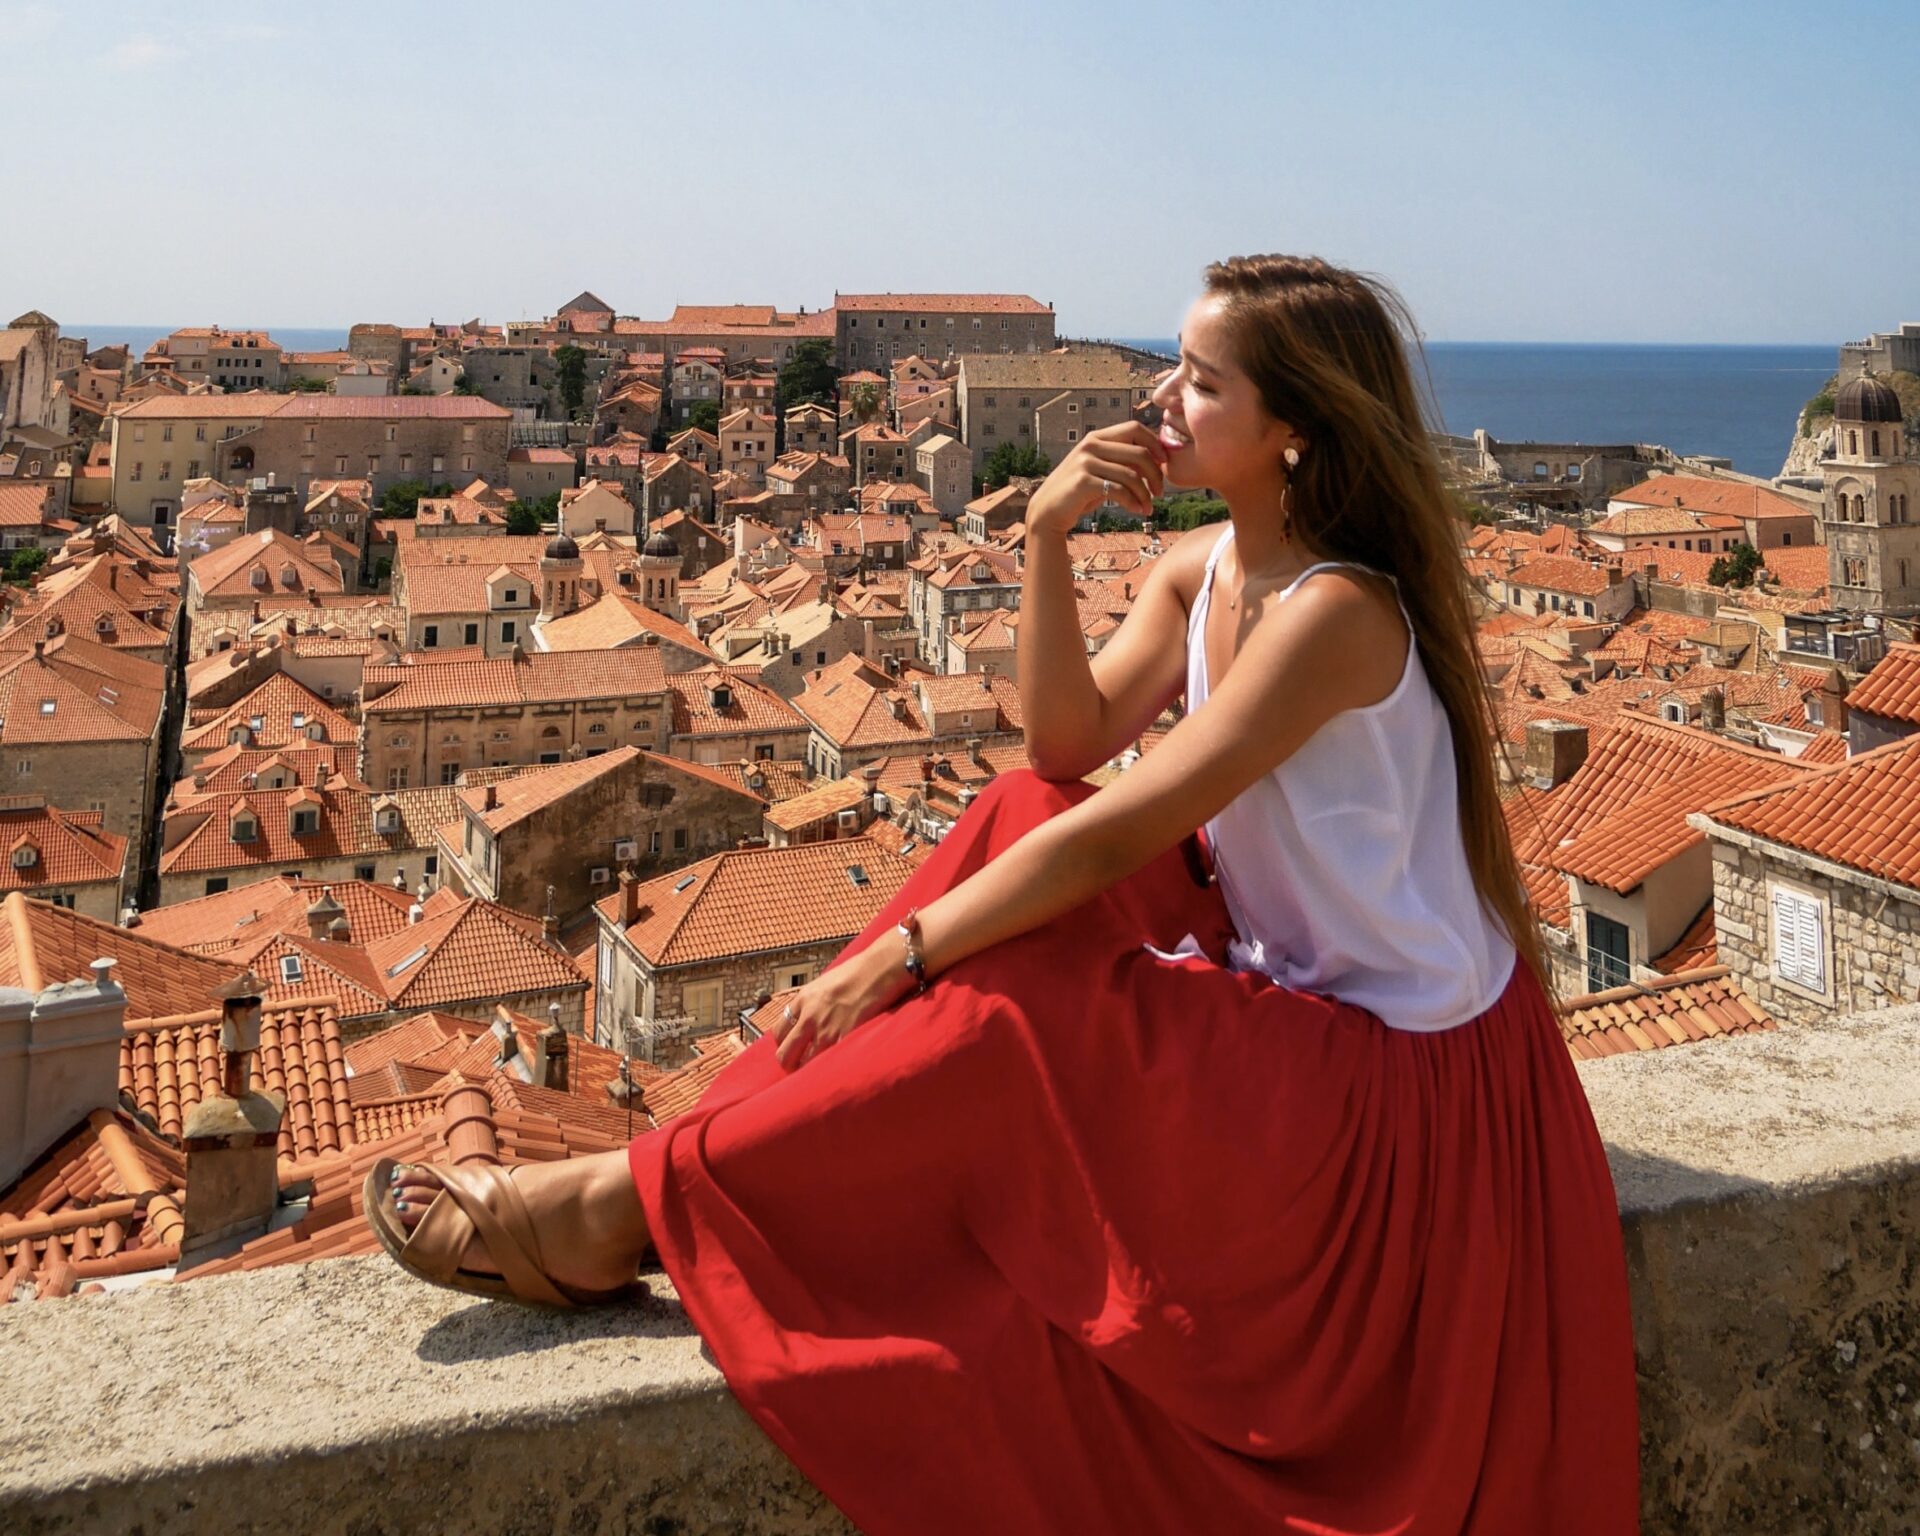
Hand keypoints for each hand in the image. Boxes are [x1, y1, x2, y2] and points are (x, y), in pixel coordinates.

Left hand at [766, 934, 916, 1070]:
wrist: (878, 970)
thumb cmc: (858, 972)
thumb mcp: (825, 982)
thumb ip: (814, 1001)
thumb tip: (811, 1015)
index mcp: (802, 999)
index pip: (779, 1031)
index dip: (784, 1044)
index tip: (791, 1049)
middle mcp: (808, 1016)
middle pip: (785, 1053)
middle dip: (789, 1064)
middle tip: (798, 1068)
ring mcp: (825, 1030)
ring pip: (804, 1064)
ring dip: (808, 1071)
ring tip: (817, 1073)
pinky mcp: (843, 1039)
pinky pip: (827, 1063)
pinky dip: (828, 1069)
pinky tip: (834, 1069)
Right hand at [1024, 420, 1170, 536]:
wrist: (1048, 511)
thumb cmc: (1080, 492)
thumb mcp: (1100, 470)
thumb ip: (1121, 461)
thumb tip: (1157, 460)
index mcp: (1097, 437)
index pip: (1134, 428)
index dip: (1154, 444)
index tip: (1164, 464)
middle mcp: (1090, 445)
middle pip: (1139, 452)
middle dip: (1156, 474)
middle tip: (1160, 493)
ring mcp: (1085, 462)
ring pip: (1131, 474)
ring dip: (1145, 494)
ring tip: (1148, 508)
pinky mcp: (1082, 481)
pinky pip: (1119, 490)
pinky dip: (1133, 502)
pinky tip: (1137, 511)